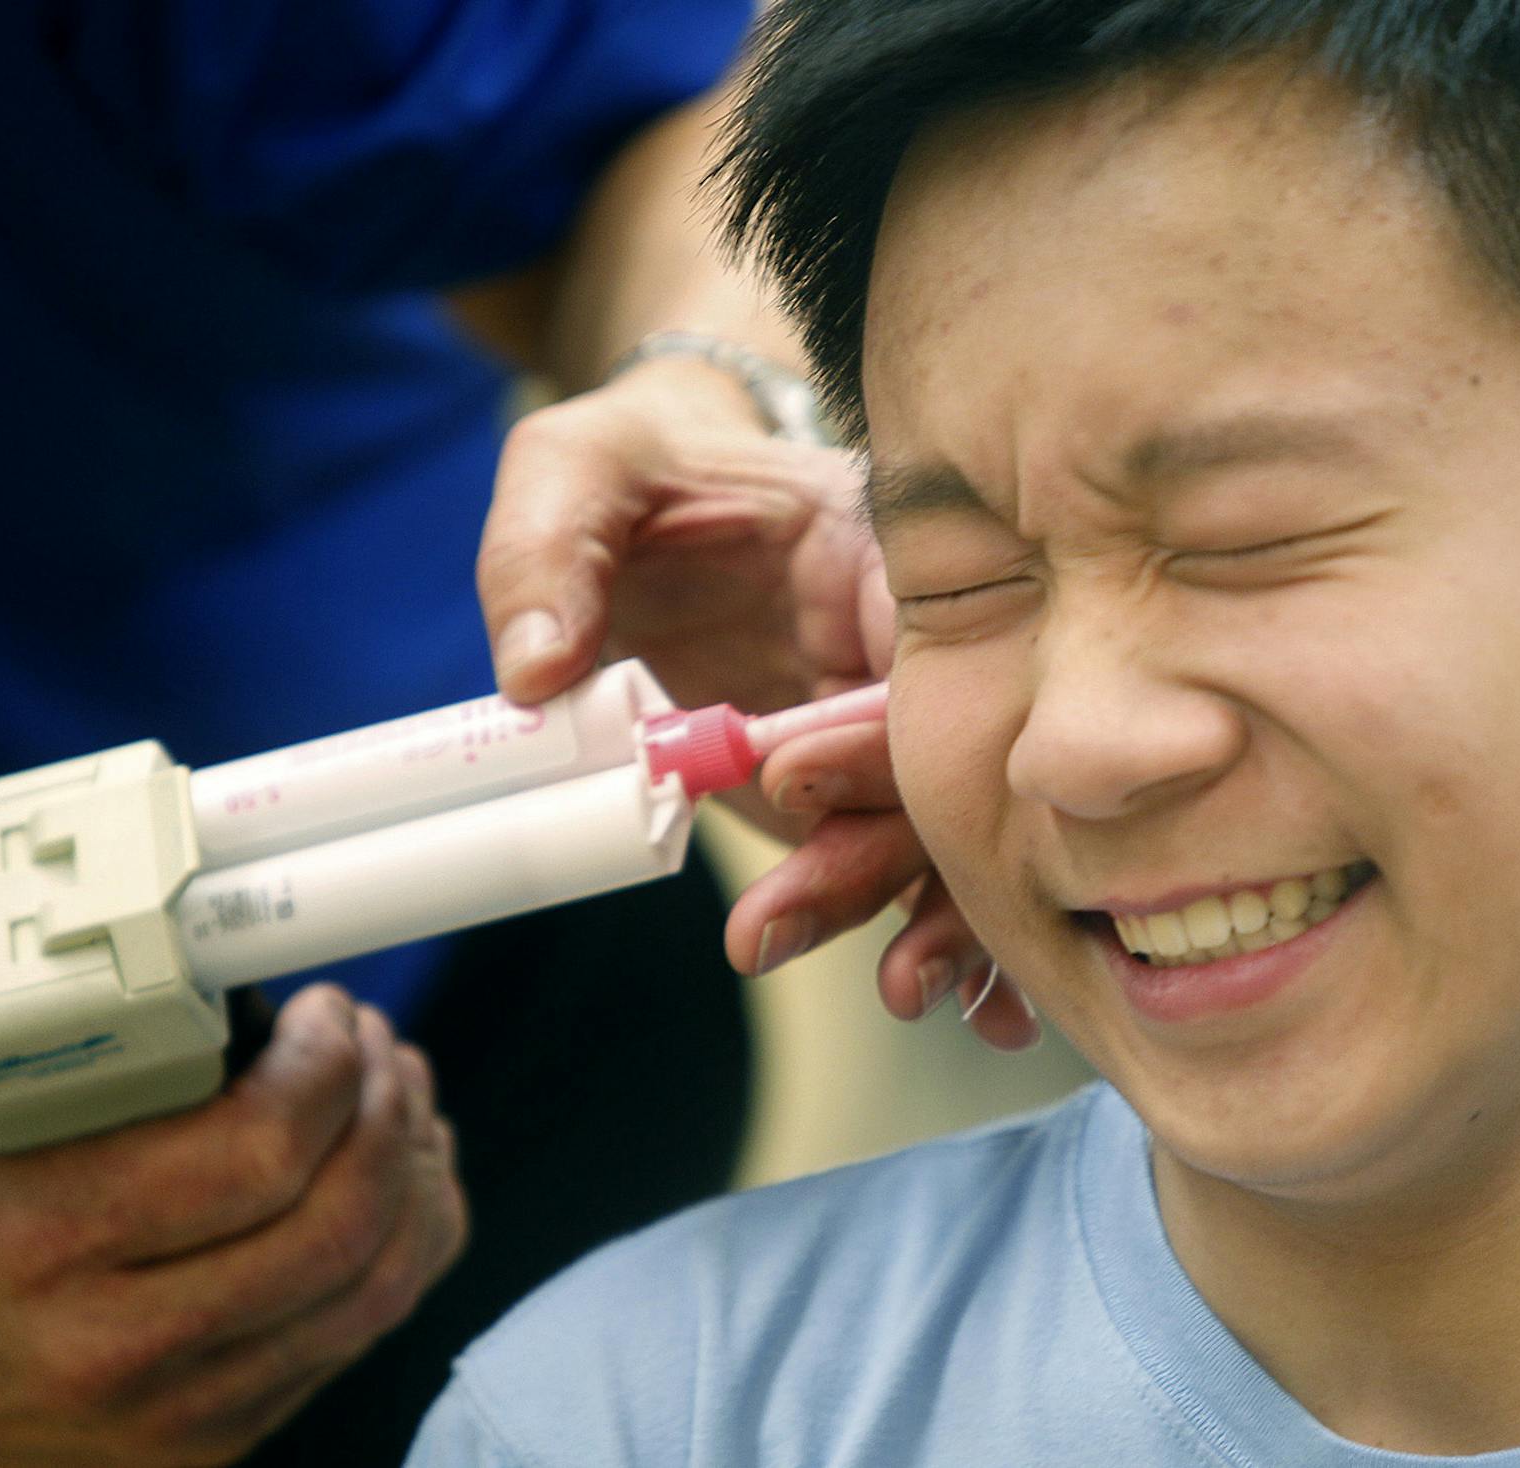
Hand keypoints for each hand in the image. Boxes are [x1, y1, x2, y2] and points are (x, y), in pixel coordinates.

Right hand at [0, 984, 465, 1466]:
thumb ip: (70, 1041)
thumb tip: (203, 955)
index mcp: (42, 1239)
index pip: (262, 1151)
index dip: (330, 1064)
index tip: (328, 1014)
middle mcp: (114, 1345)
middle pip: (342, 1222)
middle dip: (387, 1107)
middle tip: (375, 1043)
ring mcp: (178, 1410)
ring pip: (377, 1287)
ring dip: (414, 1172)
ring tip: (398, 1095)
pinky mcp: (218, 1438)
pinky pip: (362, 1332)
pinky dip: (409, 1239)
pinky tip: (396, 1171)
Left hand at [475, 360, 1036, 1046]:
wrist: (659, 502)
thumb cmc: (632, 469)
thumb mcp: (575, 468)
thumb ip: (548, 550)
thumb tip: (534, 677)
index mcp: (867, 551)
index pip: (914, 646)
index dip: (867, 725)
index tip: (781, 774)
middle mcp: (901, 645)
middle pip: (938, 757)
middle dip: (880, 853)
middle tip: (769, 924)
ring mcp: (884, 727)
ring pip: (942, 828)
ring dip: (930, 918)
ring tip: (898, 991)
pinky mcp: (858, 789)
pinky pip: (917, 863)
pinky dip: (955, 937)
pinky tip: (985, 1018)